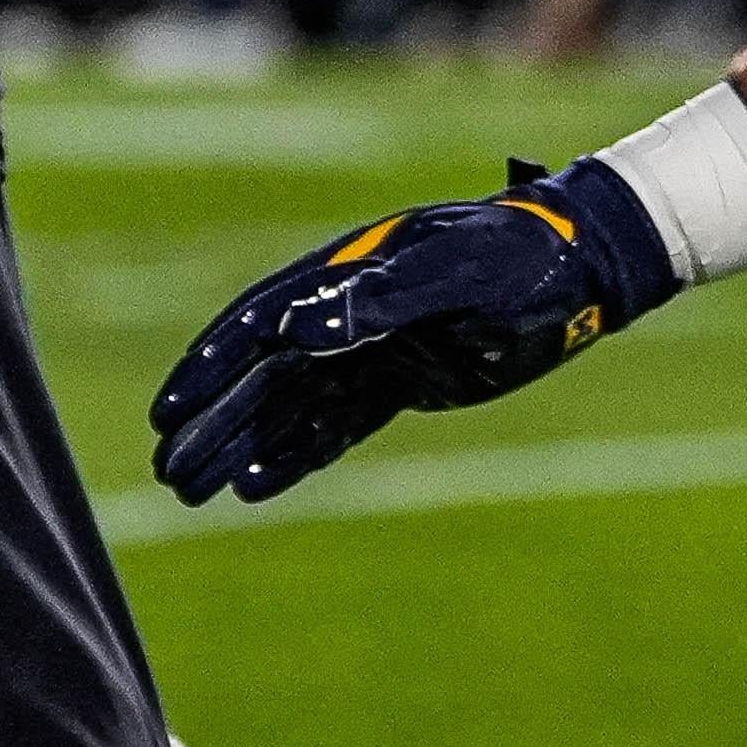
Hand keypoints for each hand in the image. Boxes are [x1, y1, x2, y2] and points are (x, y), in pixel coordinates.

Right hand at [151, 158, 675, 506]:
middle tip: (164, 470)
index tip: (168, 411)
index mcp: (350, 272)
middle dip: (213, 419)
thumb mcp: (456, 272)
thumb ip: (381, 297)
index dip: (210, 366)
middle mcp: (351, 311)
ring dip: (242, 444)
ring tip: (191, 490)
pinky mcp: (403, 380)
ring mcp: (374, 347)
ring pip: (291, 405)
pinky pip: (335, 424)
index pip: (260, 324)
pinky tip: (257, 485)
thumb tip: (297, 326)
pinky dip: (296, 453)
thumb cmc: (521, 257)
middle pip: (263, 373)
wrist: (582, 265)